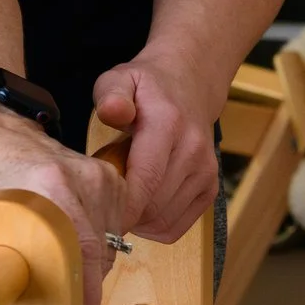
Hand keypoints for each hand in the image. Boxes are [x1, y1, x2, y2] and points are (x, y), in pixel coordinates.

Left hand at [0, 103, 125, 304]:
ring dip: (91, 267)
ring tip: (61, 267)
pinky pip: (114, 228)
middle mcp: (81, 179)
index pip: (84, 254)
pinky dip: (98, 244)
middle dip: (84, 288)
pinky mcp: (109, 178)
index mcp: (49, 186)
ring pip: (109, 245)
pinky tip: (71, 241)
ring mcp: (99, 177)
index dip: (84, 297)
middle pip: (99, 255)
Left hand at [92, 58, 221, 242]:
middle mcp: (193, 151)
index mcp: (168, 124)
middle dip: (122, 212)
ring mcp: (206, 172)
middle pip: (154, 205)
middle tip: (98, 202)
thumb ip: (111, 94)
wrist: (190, 85)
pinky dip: (153, 226)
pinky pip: (177, 226)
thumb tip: (112, 112)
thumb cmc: (146, 87)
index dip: (121, 204)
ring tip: (117, 201)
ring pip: (165, 220)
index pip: (146, 178)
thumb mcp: (120, 78)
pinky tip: (137, 209)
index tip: (94, 211)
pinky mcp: (210, 189)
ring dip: (136, 221)